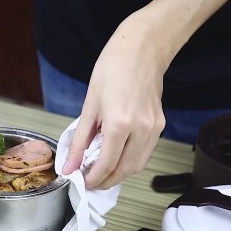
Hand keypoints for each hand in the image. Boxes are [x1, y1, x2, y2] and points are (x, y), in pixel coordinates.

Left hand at [62, 20, 165, 188]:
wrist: (141, 48)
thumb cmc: (113, 68)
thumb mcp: (89, 106)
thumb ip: (80, 140)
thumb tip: (70, 165)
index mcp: (120, 123)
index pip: (106, 165)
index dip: (92, 179)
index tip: (81, 181)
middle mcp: (141, 129)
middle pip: (124, 171)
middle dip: (105, 181)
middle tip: (89, 181)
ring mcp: (154, 128)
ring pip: (137, 166)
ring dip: (119, 174)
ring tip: (101, 172)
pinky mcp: (160, 125)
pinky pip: (145, 153)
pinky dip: (130, 162)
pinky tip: (116, 157)